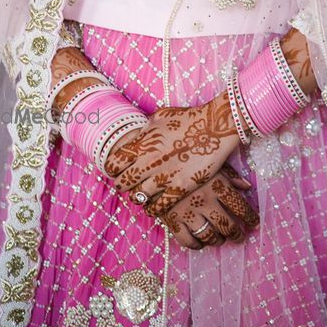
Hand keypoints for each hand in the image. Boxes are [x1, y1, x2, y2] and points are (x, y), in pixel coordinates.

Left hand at [104, 93, 238, 215]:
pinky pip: (158, 207)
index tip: (118, 170)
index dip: (113, 169)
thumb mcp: (160, 117)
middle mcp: (149, 162)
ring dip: (138, 196)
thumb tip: (136, 138)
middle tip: (127, 184)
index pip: (113, 164)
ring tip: (141, 194)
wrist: (214, 127)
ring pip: (138, 197)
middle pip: (123, 183)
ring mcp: (163, 177)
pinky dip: (153, 208)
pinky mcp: (179, 188)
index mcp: (142, 144)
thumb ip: (144, 130)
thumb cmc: (187, 118)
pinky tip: (154, 205)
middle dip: (123, 184)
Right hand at [158, 164, 258, 250]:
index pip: (240, 206)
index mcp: (217, 184)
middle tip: (240, 236)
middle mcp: (205, 201)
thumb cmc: (186, 159)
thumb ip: (230, 175)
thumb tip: (247, 186)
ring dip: (218, 240)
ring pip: (210, 236)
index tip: (255, 222)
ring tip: (221, 239)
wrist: (153, 162)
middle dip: (237, 234)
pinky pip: (188, 241)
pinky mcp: (172, 221)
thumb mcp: (210, 161)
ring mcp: (188, 213)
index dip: (250, 217)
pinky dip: (197, 245)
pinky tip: (201, 242)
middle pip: (227, 225)